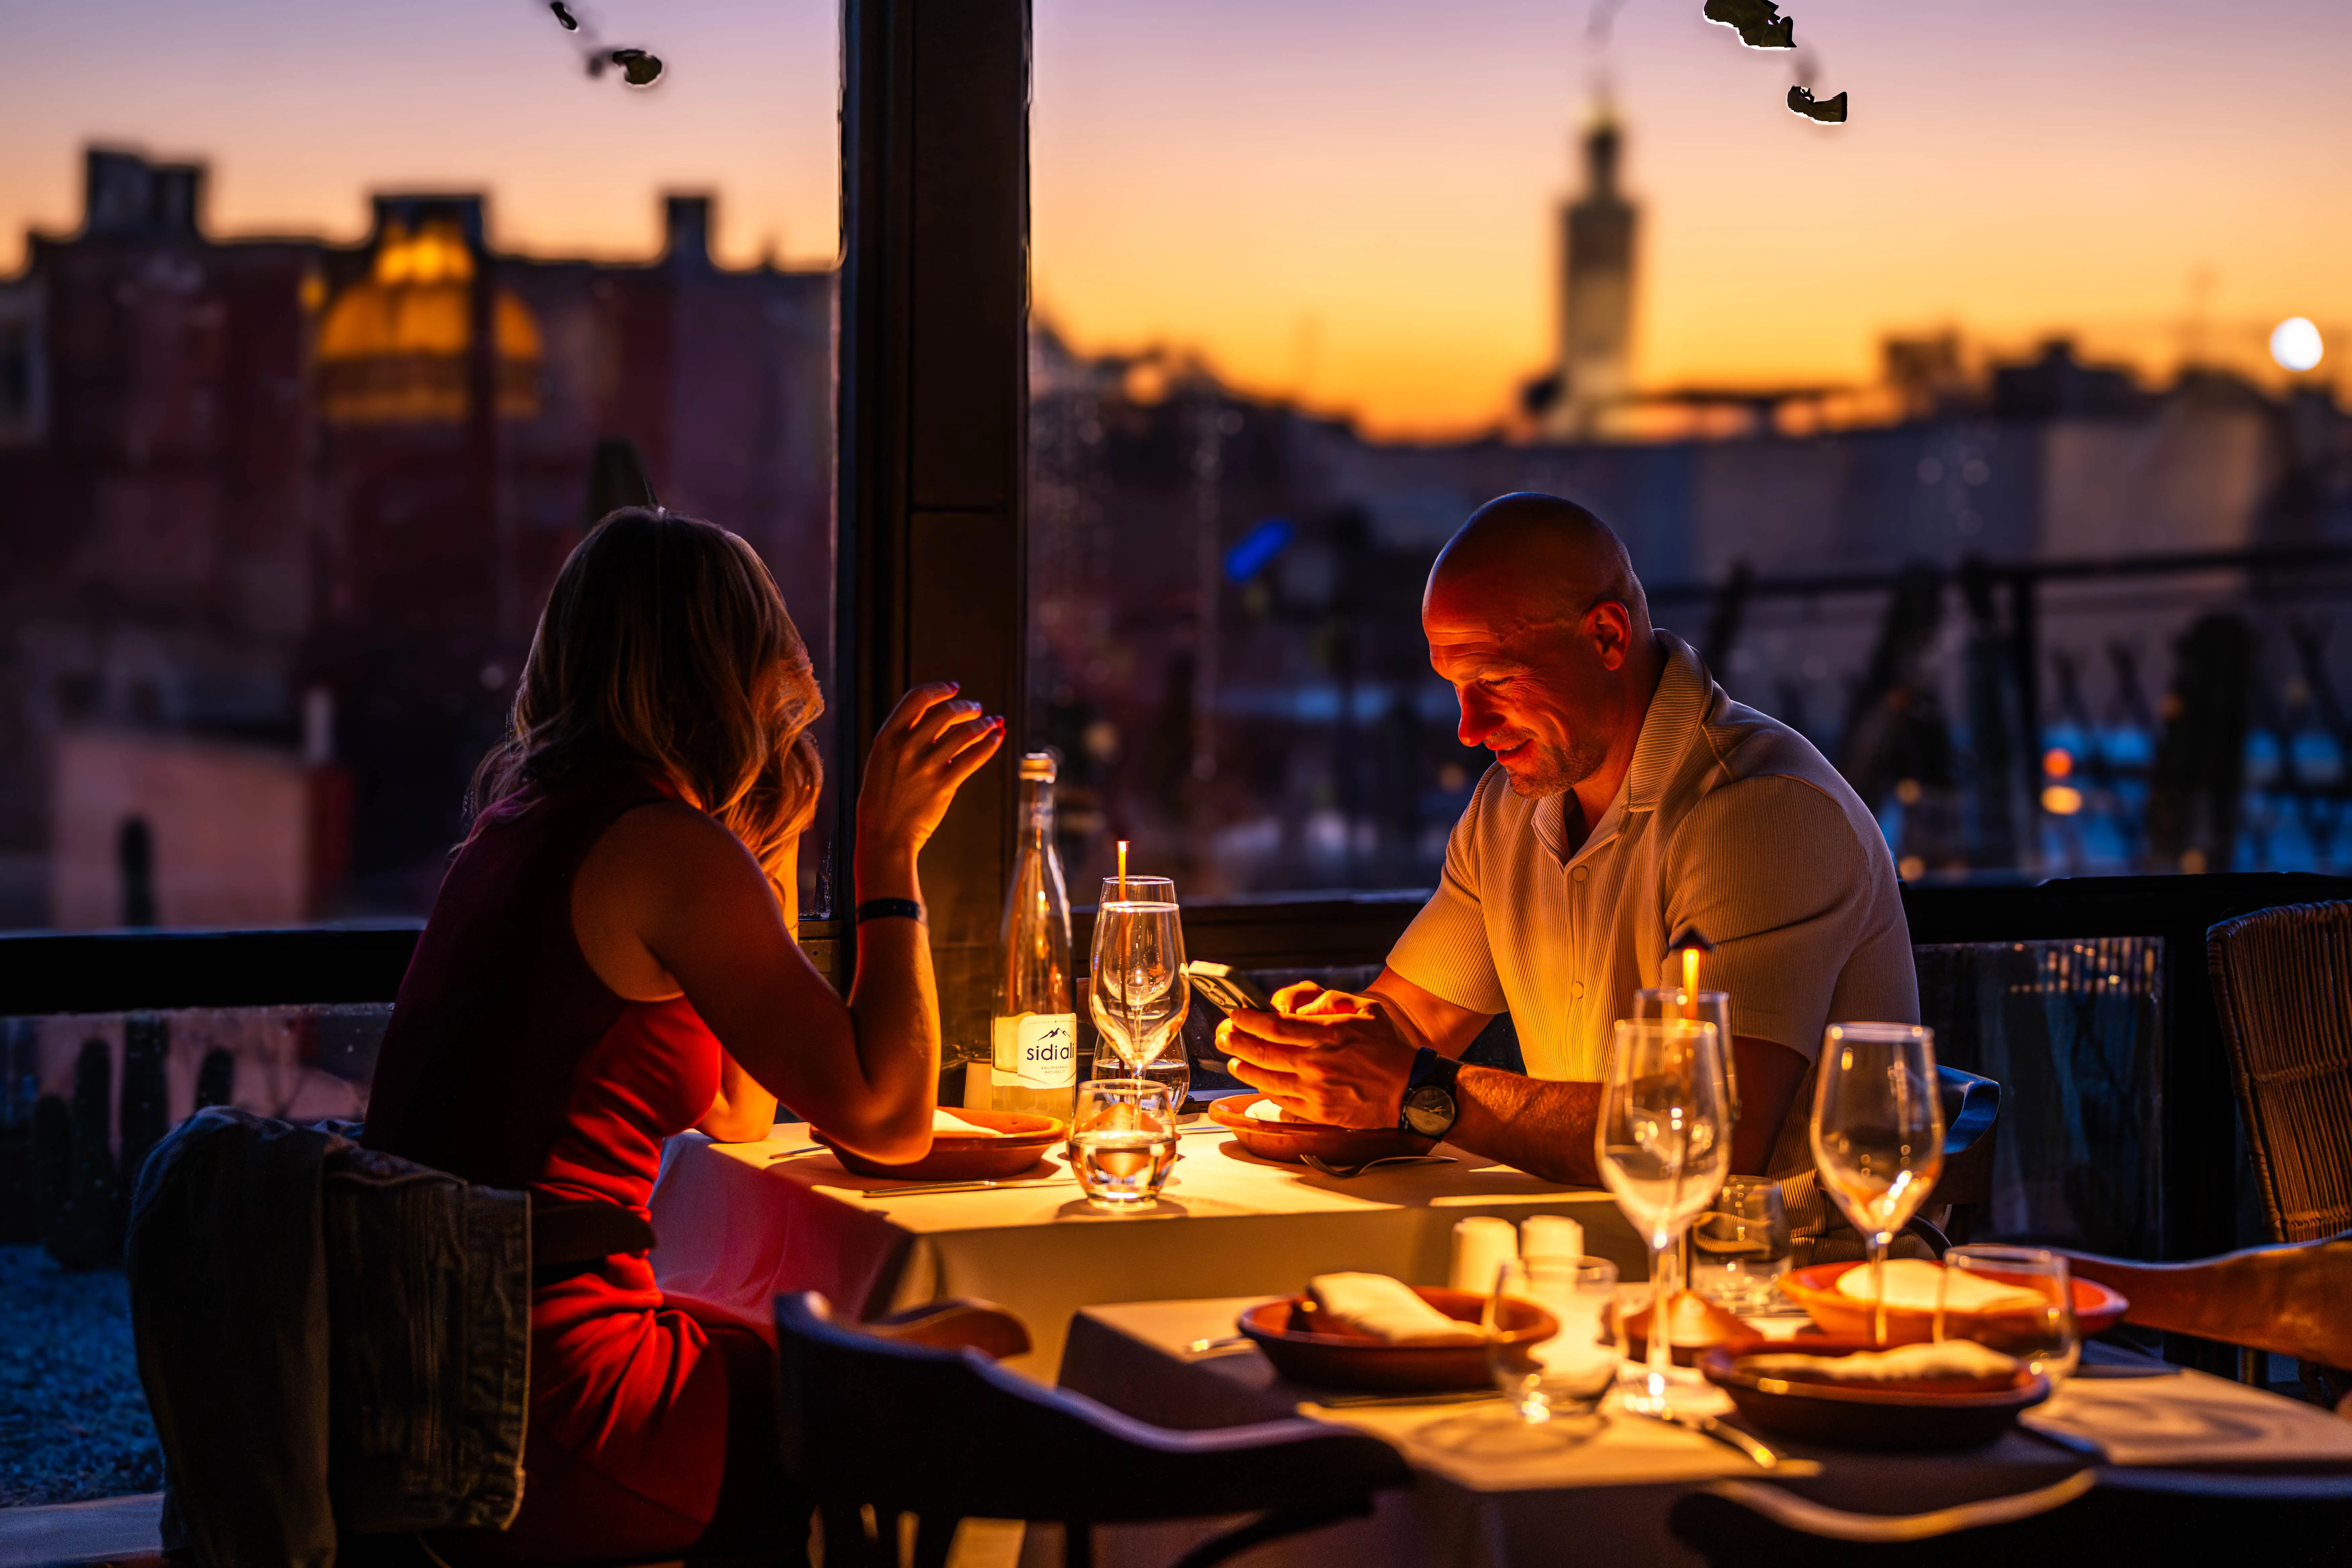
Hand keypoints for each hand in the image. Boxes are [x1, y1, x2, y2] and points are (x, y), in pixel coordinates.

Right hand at [856, 683, 1003, 876]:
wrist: (884, 834)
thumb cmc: (882, 798)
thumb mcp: (882, 760)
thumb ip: (904, 737)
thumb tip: (936, 717)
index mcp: (887, 736)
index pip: (917, 698)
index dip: (939, 689)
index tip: (953, 688)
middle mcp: (907, 747)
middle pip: (945, 712)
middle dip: (966, 707)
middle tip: (977, 709)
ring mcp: (926, 766)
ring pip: (964, 733)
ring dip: (984, 724)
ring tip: (992, 723)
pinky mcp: (944, 785)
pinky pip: (973, 757)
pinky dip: (989, 745)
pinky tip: (996, 739)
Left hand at [1217, 986, 1418, 1128]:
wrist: (1410, 1090)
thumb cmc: (1388, 1048)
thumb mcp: (1364, 1010)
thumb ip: (1328, 1003)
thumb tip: (1295, 1010)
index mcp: (1327, 1035)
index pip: (1274, 1027)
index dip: (1248, 1020)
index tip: (1235, 1014)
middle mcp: (1316, 1064)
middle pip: (1261, 1052)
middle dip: (1235, 1041)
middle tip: (1224, 1034)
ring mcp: (1314, 1091)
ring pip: (1265, 1079)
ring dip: (1243, 1067)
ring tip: (1234, 1058)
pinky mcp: (1317, 1113)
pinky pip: (1280, 1100)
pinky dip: (1263, 1088)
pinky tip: (1258, 1079)